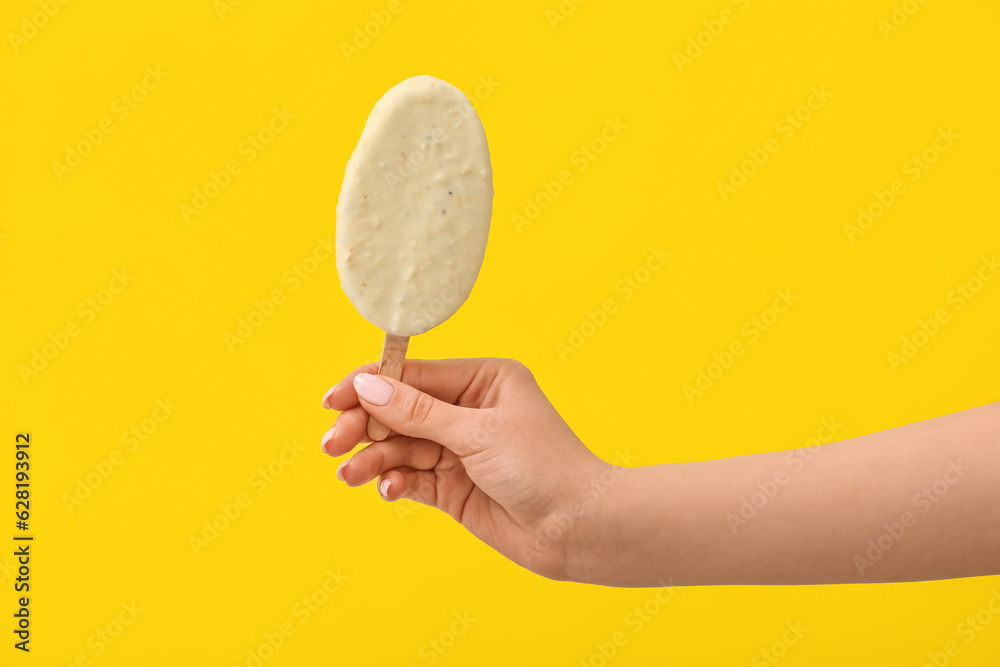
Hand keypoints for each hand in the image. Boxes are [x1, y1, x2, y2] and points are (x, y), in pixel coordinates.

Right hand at [321, 358, 611, 579]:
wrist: (579, 529)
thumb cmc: (544, 467)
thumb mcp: (478, 433)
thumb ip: (419, 413)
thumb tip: (368, 386)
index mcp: (483, 380)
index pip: (414, 375)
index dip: (371, 386)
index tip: (333, 399)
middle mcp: (469, 411)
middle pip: (400, 412)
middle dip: (365, 427)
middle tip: (333, 445)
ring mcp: (460, 450)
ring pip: (401, 448)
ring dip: (374, 460)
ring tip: (349, 476)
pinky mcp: (454, 487)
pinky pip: (413, 478)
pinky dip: (396, 483)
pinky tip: (390, 491)